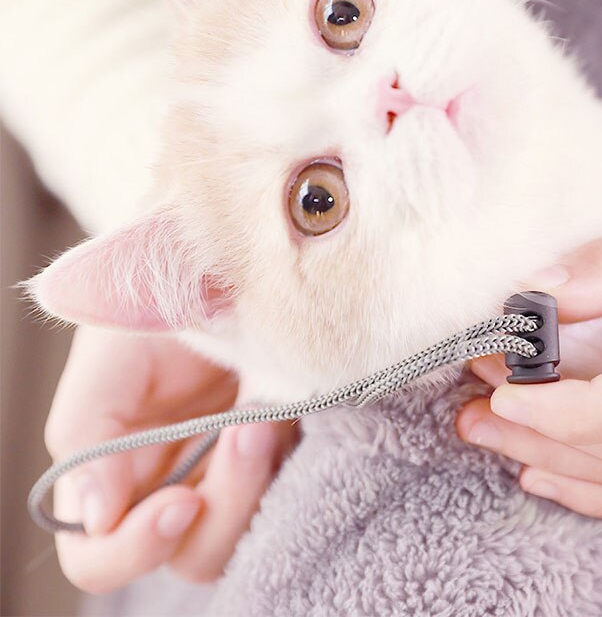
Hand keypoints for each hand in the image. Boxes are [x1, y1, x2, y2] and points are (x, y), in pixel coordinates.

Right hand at [45, 326, 296, 591]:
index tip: (183, 502)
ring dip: (261, 482)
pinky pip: (291, 483)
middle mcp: (170, 482)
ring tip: (266, 411)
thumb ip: (89, 431)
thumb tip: (94, 517)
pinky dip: (294, 458)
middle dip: (225, 505)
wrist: (216, 265)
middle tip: (247, 432)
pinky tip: (289, 406)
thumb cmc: (150, 305)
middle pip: (193, 551)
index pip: (100, 554)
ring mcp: (229, 468)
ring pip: (248, 528)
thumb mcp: (111, 355)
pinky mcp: (278, 448)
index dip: (134, 549)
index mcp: (111, 470)